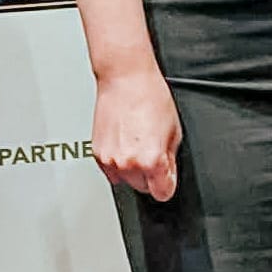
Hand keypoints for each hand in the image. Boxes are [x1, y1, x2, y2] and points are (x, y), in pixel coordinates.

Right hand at [92, 65, 181, 200]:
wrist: (125, 79)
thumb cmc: (151, 96)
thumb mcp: (175, 129)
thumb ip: (171, 158)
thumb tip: (168, 174)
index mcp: (152, 159)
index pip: (162, 193)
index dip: (167, 184)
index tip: (167, 178)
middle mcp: (129, 163)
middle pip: (142, 188)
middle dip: (150, 175)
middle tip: (152, 151)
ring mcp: (110, 160)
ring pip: (125, 180)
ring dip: (132, 168)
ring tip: (137, 142)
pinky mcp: (97, 155)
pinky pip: (110, 170)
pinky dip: (117, 162)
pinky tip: (125, 141)